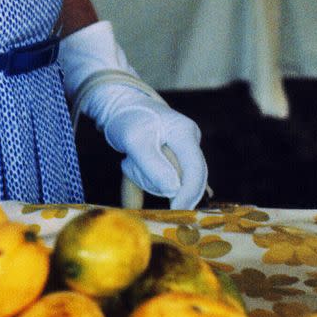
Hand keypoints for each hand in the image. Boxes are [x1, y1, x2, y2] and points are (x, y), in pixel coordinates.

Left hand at [93, 88, 207, 209]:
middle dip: (162, 185)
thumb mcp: (135, 140)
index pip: (196, 169)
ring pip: (172, 181)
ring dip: (147, 180)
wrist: (120, 105)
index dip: (189, 194)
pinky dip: (143, 186)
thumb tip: (173, 190)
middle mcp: (189, 142)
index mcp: (185, 133)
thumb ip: (153, 165)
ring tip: (130, 164)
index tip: (175, 212)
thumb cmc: (127, 119)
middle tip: (140, 182)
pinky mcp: (171, 160)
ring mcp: (182, 151)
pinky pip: (162, 181)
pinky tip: (132, 199)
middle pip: (186, 178)